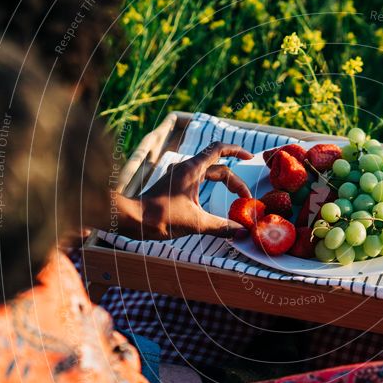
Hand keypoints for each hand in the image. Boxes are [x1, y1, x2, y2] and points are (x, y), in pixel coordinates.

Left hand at [138, 141, 252, 238]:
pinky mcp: (174, 186)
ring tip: (235, 194)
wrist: (133, 220)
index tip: (249, 157)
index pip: (219, 150)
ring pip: (208, 173)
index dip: (236, 150)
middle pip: (217, 167)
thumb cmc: (160, 217)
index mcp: (192, 169)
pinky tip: (213, 198)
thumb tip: (241, 232)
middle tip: (245, 197)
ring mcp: (178, 176)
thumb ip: (221, 227)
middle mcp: (185, 169)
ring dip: (223, 182)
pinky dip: (210, 186)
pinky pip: (198, 180)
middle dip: (234, 181)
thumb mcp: (195, 223)